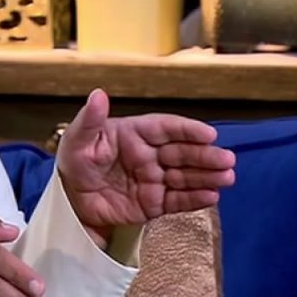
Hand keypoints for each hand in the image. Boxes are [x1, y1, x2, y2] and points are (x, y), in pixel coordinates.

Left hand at [56, 89, 235, 242]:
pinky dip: (195, 199)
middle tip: (226, 159)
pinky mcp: (154, 203)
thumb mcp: (77, 139)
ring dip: (207, 176)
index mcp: (134, 134)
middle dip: (205, 155)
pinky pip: (178, 200)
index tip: (208, 133)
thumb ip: (90, 119)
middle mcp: (149, 155)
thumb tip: (98, 94)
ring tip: (226, 177)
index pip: (165, 128)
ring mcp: (154, 179)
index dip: (187, 130)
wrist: (69, 200)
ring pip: (185, 176)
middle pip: (182, 152)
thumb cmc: (74, 162)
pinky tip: (211, 196)